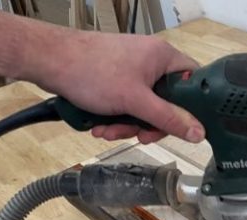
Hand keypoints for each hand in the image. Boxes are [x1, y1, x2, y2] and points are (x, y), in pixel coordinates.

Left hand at [28, 31, 204, 143]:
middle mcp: (152, 61)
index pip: (193, 81)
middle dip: (150, 123)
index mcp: (164, 57)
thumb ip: (169, 119)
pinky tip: (102, 126)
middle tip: (141, 136)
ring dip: (129, 125)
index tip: (181, 125)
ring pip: (145, 106)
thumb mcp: (136, 102)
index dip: (192, 106)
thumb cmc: (91, 71)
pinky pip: (128, 104)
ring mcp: (133, 69)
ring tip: (109, 131)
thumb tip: (198, 132)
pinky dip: (117, 118)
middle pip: (167, 101)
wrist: (48, 61)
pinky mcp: (117, 78)